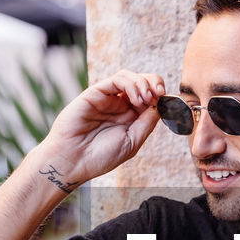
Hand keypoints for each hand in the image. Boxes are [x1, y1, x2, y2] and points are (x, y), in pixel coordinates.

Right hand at [40, 69, 166, 185]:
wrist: (73, 161)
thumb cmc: (100, 157)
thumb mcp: (132, 142)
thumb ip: (146, 123)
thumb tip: (161, 106)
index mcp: (129, 118)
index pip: (150, 98)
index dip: (161, 96)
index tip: (167, 102)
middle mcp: (119, 105)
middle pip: (142, 82)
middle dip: (155, 83)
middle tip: (160, 93)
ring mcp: (107, 98)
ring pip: (130, 77)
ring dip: (144, 83)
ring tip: (147, 99)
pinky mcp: (96, 92)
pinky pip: (117, 79)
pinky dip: (131, 84)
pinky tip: (137, 98)